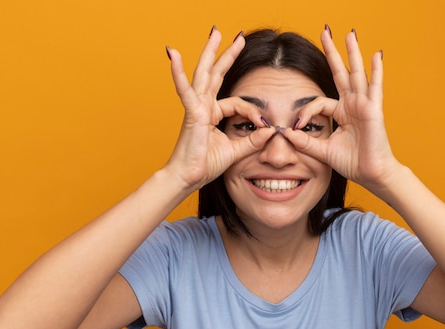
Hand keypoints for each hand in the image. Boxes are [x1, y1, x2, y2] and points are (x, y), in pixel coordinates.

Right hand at [164, 28, 275, 189]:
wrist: (187, 178)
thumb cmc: (205, 166)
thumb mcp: (236, 152)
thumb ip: (253, 141)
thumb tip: (272, 131)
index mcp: (212, 114)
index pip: (237, 103)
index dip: (253, 112)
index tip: (265, 124)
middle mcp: (203, 106)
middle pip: (216, 75)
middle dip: (227, 55)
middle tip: (238, 37)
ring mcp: (196, 108)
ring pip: (204, 74)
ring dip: (210, 52)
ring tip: (216, 33)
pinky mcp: (191, 114)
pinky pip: (185, 90)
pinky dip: (178, 72)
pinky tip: (172, 55)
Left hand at [284, 28, 401, 190]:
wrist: (371, 174)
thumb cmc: (352, 163)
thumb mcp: (323, 151)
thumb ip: (305, 142)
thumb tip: (286, 133)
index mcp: (341, 113)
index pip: (319, 102)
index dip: (305, 112)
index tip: (296, 127)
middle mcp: (352, 105)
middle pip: (340, 74)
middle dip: (332, 53)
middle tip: (325, 32)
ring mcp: (364, 105)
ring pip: (356, 74)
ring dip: (352, 53)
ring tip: (349, 34)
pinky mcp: (373, 110)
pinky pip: (374, 87)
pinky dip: (376, 71)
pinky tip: (376, 55)